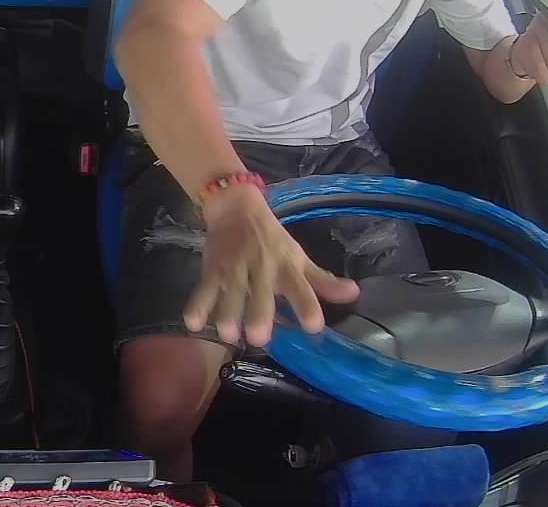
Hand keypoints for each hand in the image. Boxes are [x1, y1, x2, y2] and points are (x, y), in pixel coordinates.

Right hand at [184, 183, 360, 346]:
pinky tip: (193, 324)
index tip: (314, 326)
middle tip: (258, 338)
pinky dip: (197, 306)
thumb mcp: (298, 257)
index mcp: (287, 267)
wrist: (235, 208)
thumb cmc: (271, 239)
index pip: (301, 287)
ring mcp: (235, 269)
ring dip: (227, 313)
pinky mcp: (212, 268)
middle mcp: (262, 268)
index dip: (307, 306)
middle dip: (258, 314)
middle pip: (261, 293)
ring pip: (230, 293)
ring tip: (228, 335)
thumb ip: (322, 281)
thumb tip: (354, 294)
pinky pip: (203, 289)